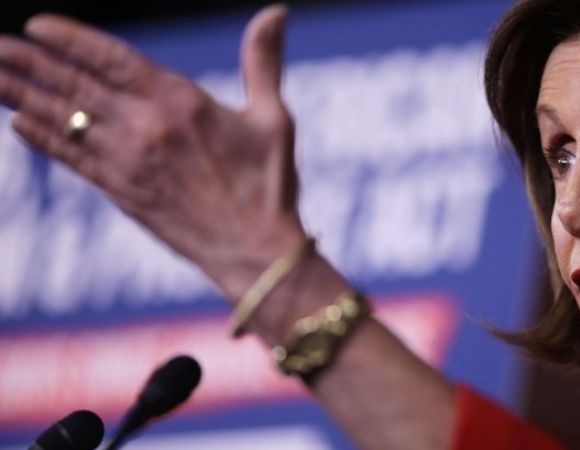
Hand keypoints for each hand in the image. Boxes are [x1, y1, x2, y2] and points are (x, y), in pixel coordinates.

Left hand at [0, 5, 303, 298]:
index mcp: (181, 102)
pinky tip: (18, 124)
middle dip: (32, 63)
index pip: (112, 59)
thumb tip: (277, 10)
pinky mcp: (122, 193)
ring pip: (65, 120)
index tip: (37, 25)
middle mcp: (145, 128)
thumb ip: (263, 61)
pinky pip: (72, 159)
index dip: (72, 40)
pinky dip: (44, 139)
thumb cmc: (270, 184)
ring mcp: (128, 162)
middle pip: (76, 86)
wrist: (255, 251)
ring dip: (23, 95)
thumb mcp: (273, 117)